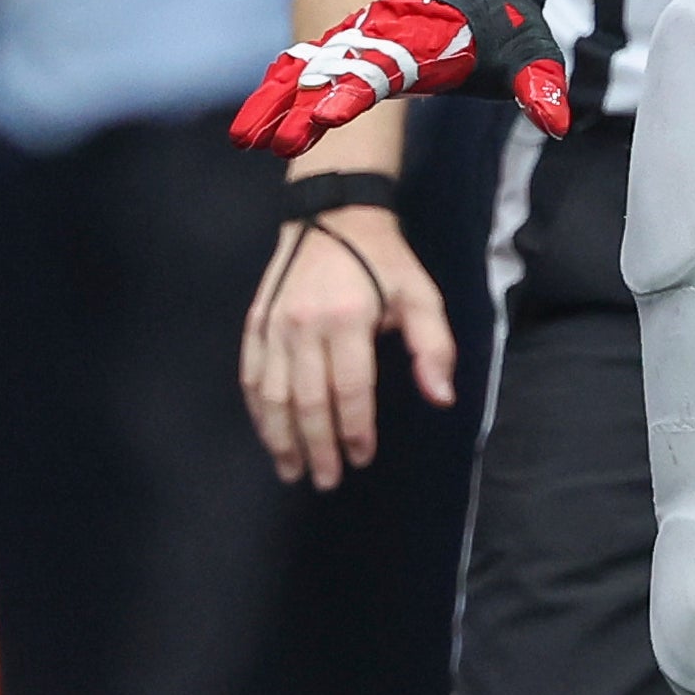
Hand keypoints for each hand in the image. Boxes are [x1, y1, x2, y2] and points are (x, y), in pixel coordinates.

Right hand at [234, 0, 572, 152]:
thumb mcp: (531, 51)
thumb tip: (559, 120)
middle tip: (269, 142)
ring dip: (281, 102)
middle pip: (334, 76)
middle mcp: (381, 43)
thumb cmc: (504, 22)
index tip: (324, 117)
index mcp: (419, 46)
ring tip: (247, 137)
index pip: (379, 72)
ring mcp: (363, 44)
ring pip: (313, 72)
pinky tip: (257, 120)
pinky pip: (312, 70)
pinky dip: (283, 90)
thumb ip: (540, 85)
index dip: (351, 94)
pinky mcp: (355, 50)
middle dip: (301, 108)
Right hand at [243, 186, 459, 485]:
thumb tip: (442, 398)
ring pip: (273, 395)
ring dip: (282, 439)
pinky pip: (252, 376)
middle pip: (309, 401)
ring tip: (292, 471)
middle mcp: (304, 325)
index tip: (362, 458)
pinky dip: (259, 411)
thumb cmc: (384, 260)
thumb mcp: (421, 295)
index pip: (351, 389)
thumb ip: (433, 347)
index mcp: (348, 319)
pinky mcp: (256, 322)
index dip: (356, 430)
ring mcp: (274, 325)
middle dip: (318, 447)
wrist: (332, 214)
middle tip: (327, 480)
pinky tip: (269, 434)